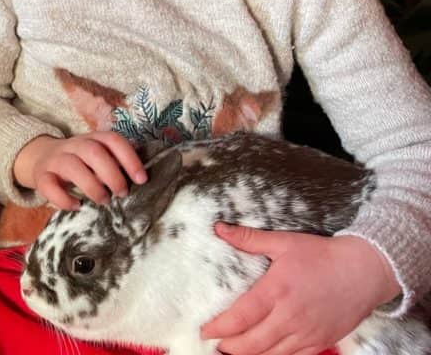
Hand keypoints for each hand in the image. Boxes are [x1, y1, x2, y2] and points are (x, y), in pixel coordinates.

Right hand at [13, 132, 147, 209]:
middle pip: (93, 151)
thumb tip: (138, 179)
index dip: (129, 158)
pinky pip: (49, 185)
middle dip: (111, 174)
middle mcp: (73, 145)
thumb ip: (114, 163)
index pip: (112, 140)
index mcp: (92, 139)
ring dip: (91, 186)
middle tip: (122, 193)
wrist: (40, 157)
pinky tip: (76, 206)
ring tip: (104, 201)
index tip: (141, 179)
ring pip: (72, 165)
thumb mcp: (96, 157)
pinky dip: (63, 199)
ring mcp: (55, 159)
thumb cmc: (79, 162)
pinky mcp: (41, 175)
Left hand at [200, 224, 400, 354]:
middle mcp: (290, 316)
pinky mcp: (321, 341)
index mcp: (277, 291)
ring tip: (233, 352)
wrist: (365, 271)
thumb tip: (219, 228)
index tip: (204, 330)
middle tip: (215, 345)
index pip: (241, 317)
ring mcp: (307, 333)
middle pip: (252, 343)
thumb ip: (249, 239)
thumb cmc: (322, 255)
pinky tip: (263, 354)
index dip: (219, 328)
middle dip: (230, 347)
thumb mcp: (284, 242)